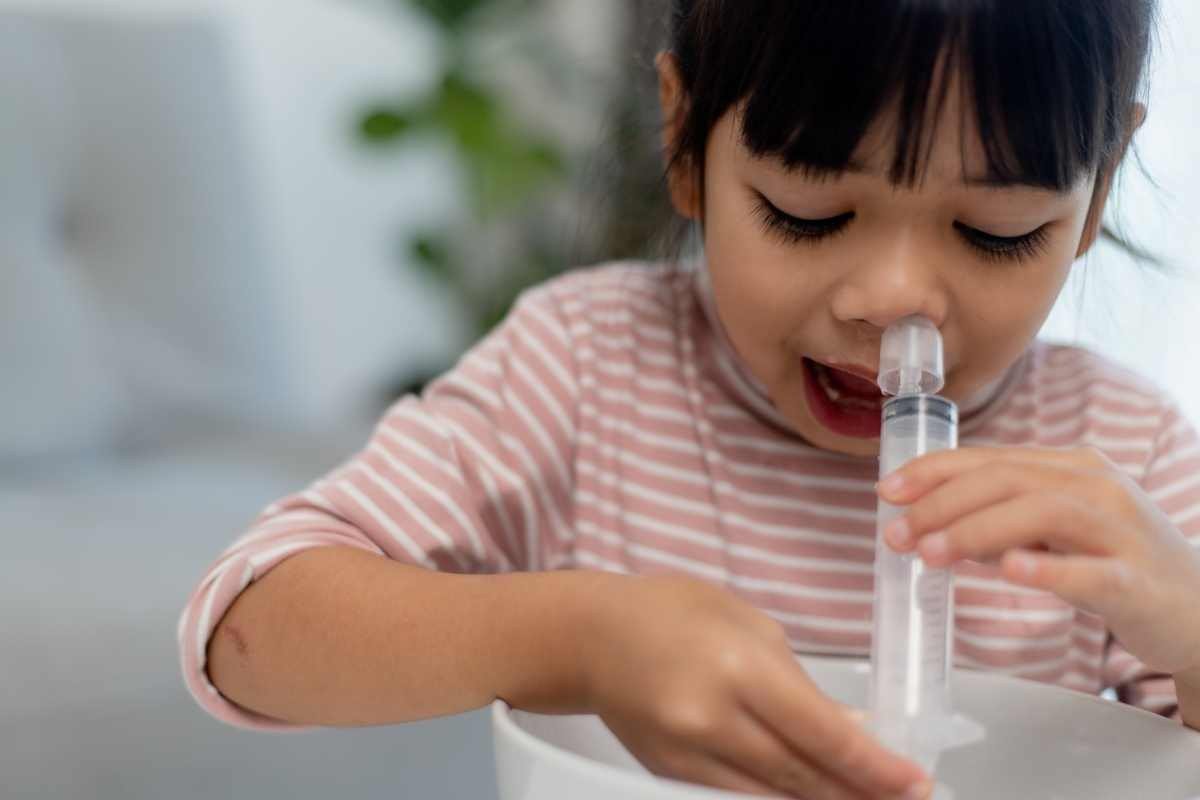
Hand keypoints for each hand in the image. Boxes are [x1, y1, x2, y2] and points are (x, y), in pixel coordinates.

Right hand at [581, 574, 931, 798]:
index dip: (877, 768)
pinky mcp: (671, 774)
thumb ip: (802, 683)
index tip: (915, 783)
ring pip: (774, 797)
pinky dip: (779, 797)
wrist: (590, 637)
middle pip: (805, 776)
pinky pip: (738, 796)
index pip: (824, 734)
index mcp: (739, 667)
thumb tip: (851, 731)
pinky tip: (810, 794)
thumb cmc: (670, 612)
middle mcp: (712, 718)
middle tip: (904, 798)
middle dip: (860, 792)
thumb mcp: (749, 625)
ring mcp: (687, 755)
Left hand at [879, 446, 1199, 675]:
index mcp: (1072, 468)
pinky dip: (1048, 567)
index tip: (887, 490)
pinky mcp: (1137, 580)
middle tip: (896, 532)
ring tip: (930, 552)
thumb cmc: (1115, 562)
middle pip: (1009, 479)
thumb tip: (931, 524)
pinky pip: (1091, 570)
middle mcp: (1098, 487)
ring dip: (977, 531)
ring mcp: (1122, 531)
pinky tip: (1009, 571)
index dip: (934, 471)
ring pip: (1043, 513)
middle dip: (942, 503)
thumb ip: (1000, 522)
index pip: (992, 459)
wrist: (1198, 608)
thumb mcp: (1055, 531)